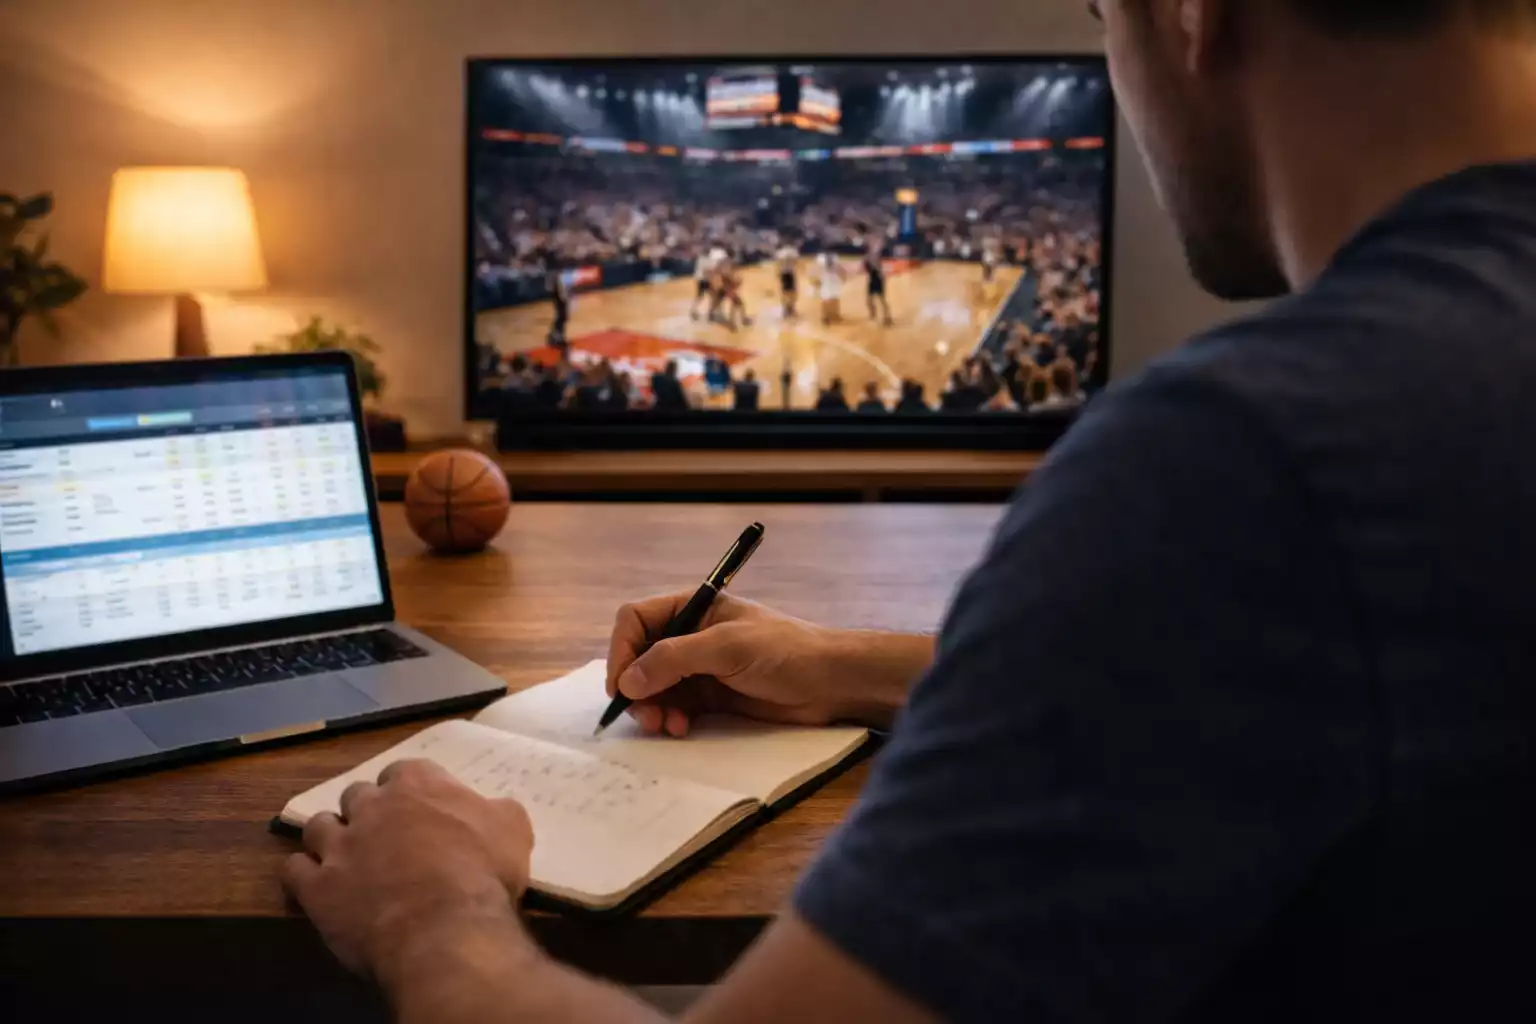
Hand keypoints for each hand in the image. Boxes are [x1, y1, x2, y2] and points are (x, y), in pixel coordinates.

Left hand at [281, 759, 531, 980]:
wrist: (445, 930)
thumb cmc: (484, 874)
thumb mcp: (512, 831)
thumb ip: (498, 811)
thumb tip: (492, 808)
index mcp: (418, 785)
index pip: (404, 770)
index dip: (409, 790)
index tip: (418, 809)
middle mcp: (372, 807)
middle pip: (356, 795)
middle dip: (366, 811)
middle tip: (383, 836)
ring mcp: (339, 846)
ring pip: (318, 827)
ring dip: (329, 838)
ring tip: (343, 858)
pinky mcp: (316, 887)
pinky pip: (294, 870)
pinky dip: (303, 875)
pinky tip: (315, 886)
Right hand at [607, 592, 929, 735]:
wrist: (831, 682)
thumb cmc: (786, 651)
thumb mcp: (728, 647)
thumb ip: (675, 659)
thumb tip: (628, 681)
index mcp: (693, 608)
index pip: (636, 621)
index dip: (622, 650)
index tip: (622, 685)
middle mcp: (691, 636)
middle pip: (639, 658)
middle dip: (636, 687)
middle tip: (645, 716)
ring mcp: (700, 668)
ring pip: (654, 688)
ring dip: (652, 708)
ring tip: (666, 726)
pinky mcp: (712, 697)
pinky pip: (675, 707)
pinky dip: (670, 719)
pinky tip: (681, 728)